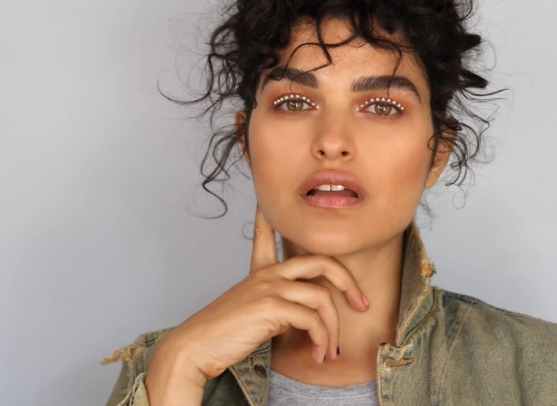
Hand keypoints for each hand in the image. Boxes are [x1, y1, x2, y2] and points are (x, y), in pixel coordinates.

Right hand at [144, 205, 368, 403]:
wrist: (196, 347)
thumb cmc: (223, 335)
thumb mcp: (254, 313)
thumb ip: (279, 307)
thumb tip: (305, 318)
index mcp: (260, 272)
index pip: (267, 234)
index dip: (270, 216)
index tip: (269, 202)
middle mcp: (267, 274)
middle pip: (320, 262)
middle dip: (348, 282)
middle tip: (361, 304)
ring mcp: (269, 287)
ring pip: (322, 299)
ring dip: (333, 330)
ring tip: (330, 351)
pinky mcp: (271, 306)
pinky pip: (312, 321)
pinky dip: (321, 340)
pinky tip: (317, 355)